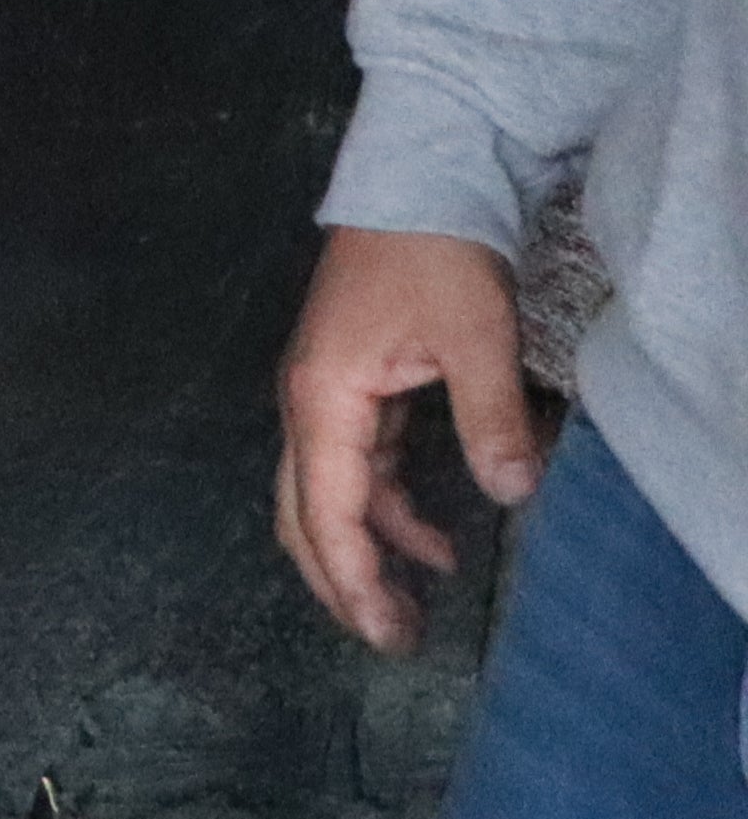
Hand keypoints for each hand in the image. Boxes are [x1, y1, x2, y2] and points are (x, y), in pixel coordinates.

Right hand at [277, 223, 538, 652]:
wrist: (417, 180)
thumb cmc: (434, 256)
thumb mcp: (474, 337)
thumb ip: (492, 418)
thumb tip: (515, 496)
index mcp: (323, 400)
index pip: (328, 513)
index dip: (355, 580)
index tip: (388, 633)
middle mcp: (307, 404)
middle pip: (304, 515)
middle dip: (342, 581)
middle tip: (391, 637)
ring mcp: (323, 395)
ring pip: (328, 495)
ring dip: (367, 548)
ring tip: (419, 600)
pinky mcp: (348, 385)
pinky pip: (355, 468)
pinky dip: (386, 510)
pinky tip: (433, 535)